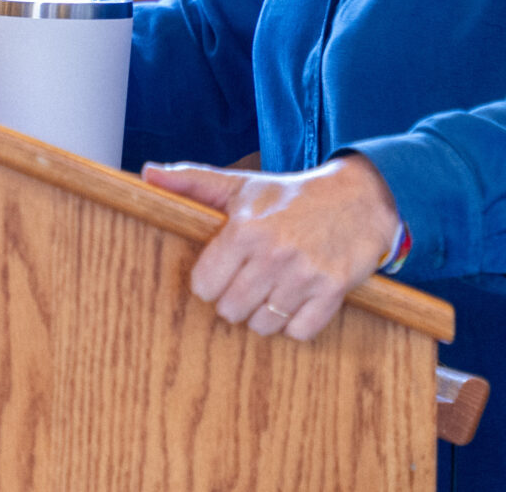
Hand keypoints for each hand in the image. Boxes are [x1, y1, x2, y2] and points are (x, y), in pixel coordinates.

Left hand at [141, 155, 400, 342]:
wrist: (359, 199)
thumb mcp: (241, 185)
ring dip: (265, 314)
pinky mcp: (332, 291)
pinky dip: (296, 323)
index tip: (224, 271)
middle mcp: (274, 253)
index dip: (211, 282)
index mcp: (245, 228)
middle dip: (236, 301)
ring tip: (273, 290)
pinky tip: (298, 300)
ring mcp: (305, 274)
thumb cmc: (290, 197)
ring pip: (263, 325)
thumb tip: (146, 172)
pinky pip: (299, 332)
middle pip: (230, 311)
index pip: (204, 286)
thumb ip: (191, 182)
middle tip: (250, 281)